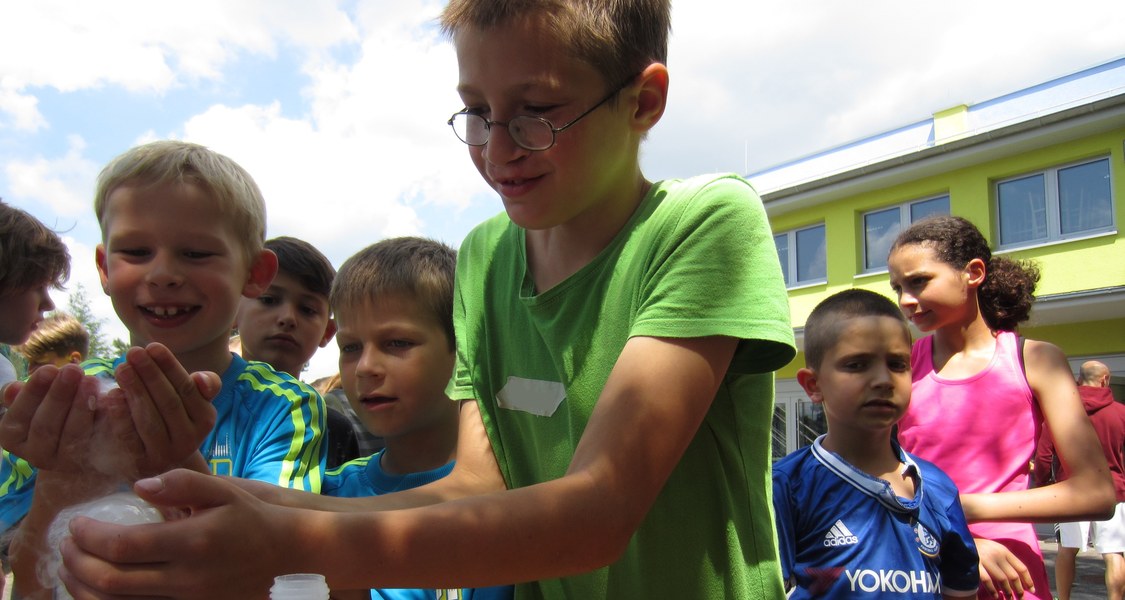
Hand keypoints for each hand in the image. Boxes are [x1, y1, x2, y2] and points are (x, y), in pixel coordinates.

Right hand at [0, 364, 99, 471]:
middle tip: (73, 370)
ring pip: (73, 436)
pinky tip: (114, 398)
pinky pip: (101, 442)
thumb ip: (24, 395)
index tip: (50, 369)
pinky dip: (108, 420)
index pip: (19, 416)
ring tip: (92, 380)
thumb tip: (14, 389)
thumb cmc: (54, 409)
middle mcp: (37, 455)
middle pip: (45, 427)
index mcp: (14, 437)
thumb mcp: (35, 401)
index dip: (34, 392)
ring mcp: (66, 462)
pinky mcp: (94, 461)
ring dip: (82, 406)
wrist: (83, 440)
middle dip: (59, 396)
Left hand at [59, 469, 293, 599]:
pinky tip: (96, 589)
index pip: (122, 544)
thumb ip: (181, 483)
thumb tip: (138, 485)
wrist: (289, 560)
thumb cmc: (254, 521)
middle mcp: (185, 577)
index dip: (88, 536)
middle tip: (64, 544)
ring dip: (83, 587)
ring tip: (71, 567)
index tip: (75, 522)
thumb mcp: (225, 491)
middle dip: (76, 562)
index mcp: (192, 542)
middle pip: (110, 580)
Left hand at [112, 344, 219, 476]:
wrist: (158, 459)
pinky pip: (129, 439)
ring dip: (135, 391)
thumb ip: (202, 385)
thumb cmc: (172, 416)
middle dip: (150, 375)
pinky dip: (120, 416)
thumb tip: (200, 379)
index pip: (188, 389)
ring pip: (150, 421)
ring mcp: (165, 456)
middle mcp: (189, 441)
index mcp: (205, 420)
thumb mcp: (192, 400)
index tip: (152, 346)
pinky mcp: (140, 466)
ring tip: (121, 368)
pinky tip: (111, 396)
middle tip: (132, 352)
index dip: (170, 366)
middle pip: (169, 403)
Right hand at [975, 537, 1033, 597]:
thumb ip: (1006, 562)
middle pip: (1013, 576)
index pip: (1021, 567)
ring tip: (1008, 599)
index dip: (1028, 580)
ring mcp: (986, 559)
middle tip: (1020, 599)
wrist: (959, 539)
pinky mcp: (976, 564)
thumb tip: (1015, 582)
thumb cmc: (980, 548)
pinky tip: (995, 596)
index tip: (1031, 591)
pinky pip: (987, 580)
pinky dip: (993, 590)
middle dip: (1018, 590)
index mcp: (1004, 551)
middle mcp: (997, 555)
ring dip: (1007, 592)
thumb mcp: (995, 550)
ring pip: (1002, 580)